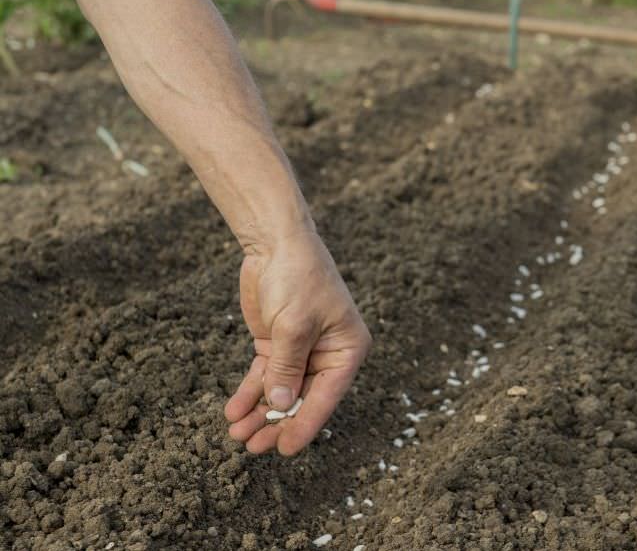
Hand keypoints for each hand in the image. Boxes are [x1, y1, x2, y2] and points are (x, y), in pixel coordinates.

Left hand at [223, 230, 370, 455]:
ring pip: (280, 392)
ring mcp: (300, 351)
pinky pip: (264, 376)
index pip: (326, 396)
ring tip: (237, 434)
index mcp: (347, 350)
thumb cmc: (298, 277)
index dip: (305, 424)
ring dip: (259, 413)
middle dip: (276, 423)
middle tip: (252, 445)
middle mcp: (327, 354)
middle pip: (302, 399)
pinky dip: (249, 393)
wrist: (276, 243)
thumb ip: (287, 367)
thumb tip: (281, 404)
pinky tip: (233, 411)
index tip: (285, 449)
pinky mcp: (277, 345)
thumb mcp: (294, 325)